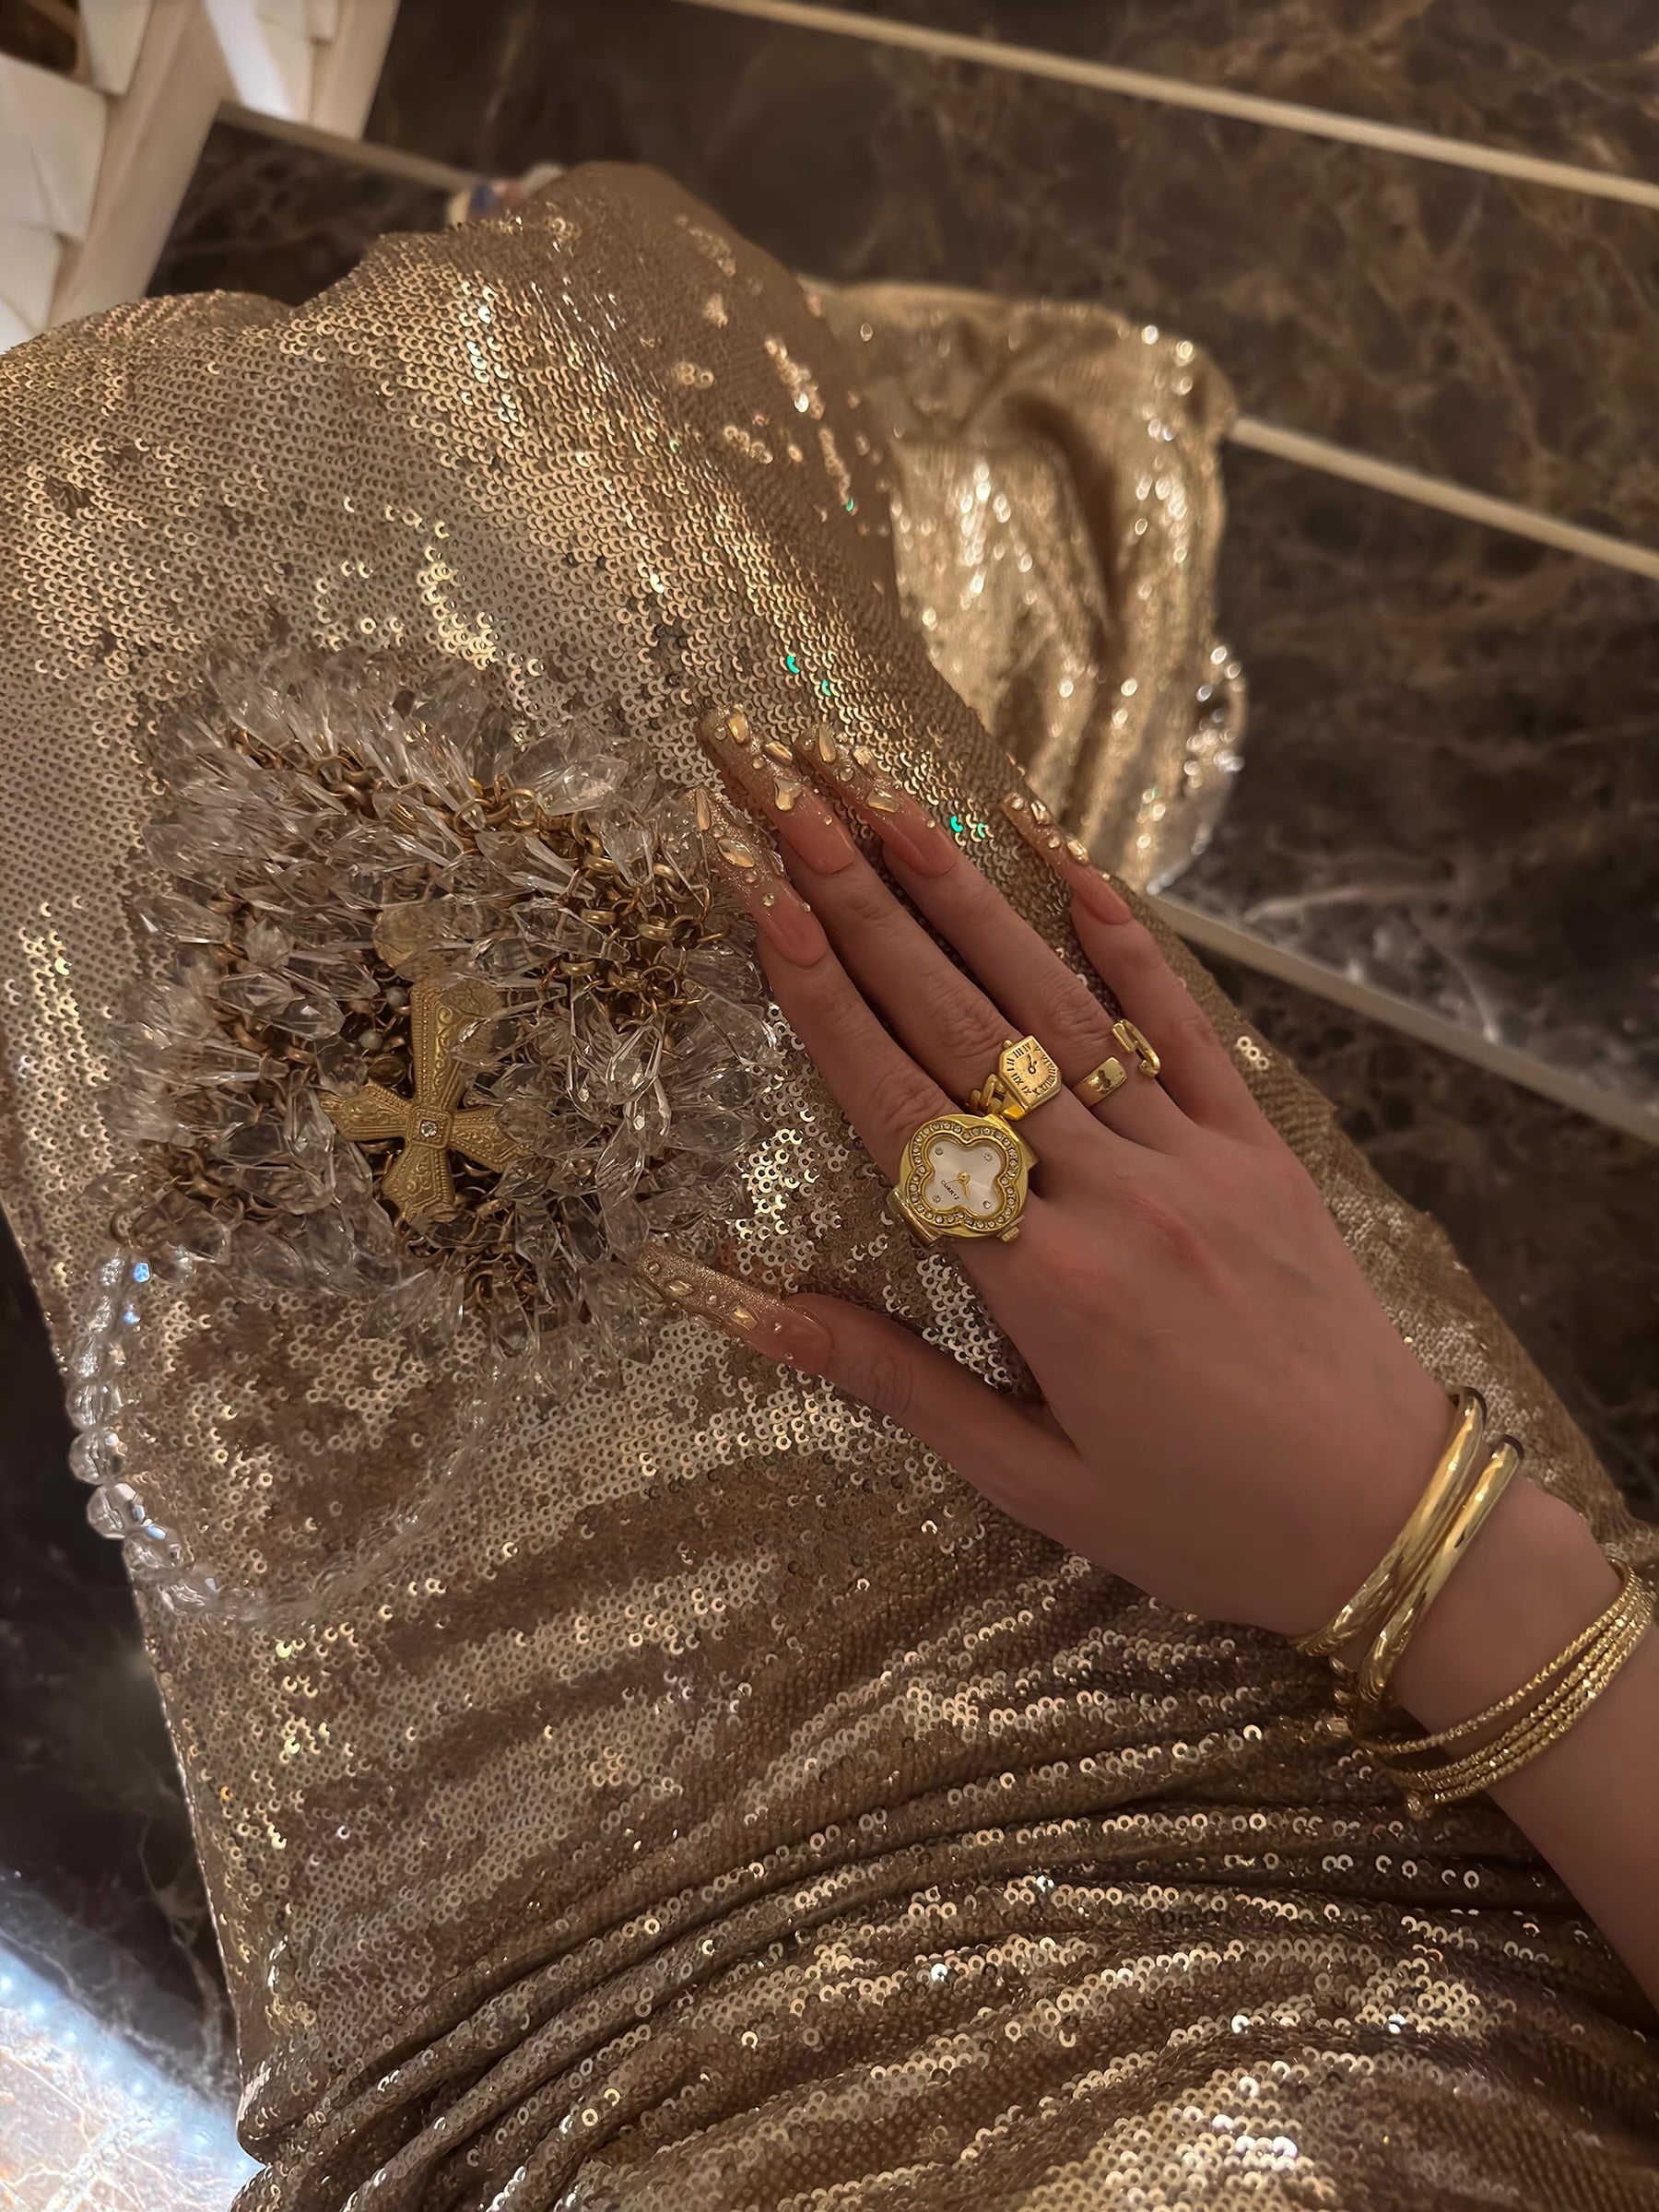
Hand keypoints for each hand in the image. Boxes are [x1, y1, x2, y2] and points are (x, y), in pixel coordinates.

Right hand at [660, 709, 1454, 1643]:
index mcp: (1045, 1288)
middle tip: (796, 808)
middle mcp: (1114, 1199)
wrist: (1387, 1523)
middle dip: (868, 910)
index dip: (826, 1000)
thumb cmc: (1198, 1522)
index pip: (905, 1115)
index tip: (765, 901)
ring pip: (1059, 1009)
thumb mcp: (1029, 1479)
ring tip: (894, 811)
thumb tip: (745, 1308)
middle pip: (964, 1032)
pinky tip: (1070, 867)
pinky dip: (1127, 943)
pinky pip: (1183, 1028)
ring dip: (970, 903)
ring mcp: (1195, 1161)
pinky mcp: (1261, 1149)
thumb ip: (890, 1380)